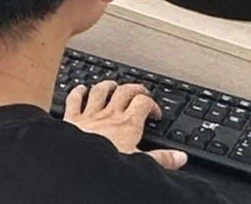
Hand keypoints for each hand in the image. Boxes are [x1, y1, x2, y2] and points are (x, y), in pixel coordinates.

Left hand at [64, 81, 187, 170]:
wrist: (77, 165)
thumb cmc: (105, 165)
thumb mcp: (138, 164)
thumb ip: (160, 159)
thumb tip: (179, 158)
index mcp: (127, 125)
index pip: (144, 103)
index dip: (152, 105)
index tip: (155, 114)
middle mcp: (109, 115)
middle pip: (124, 91)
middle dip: (134, 88)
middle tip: (140, 92)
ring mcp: (90, 115)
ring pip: (100, 91)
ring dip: (108, 85)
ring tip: (114, 84)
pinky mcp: (72, 120)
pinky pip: (75, 100)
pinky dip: (77, 92)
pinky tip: (79, 89)